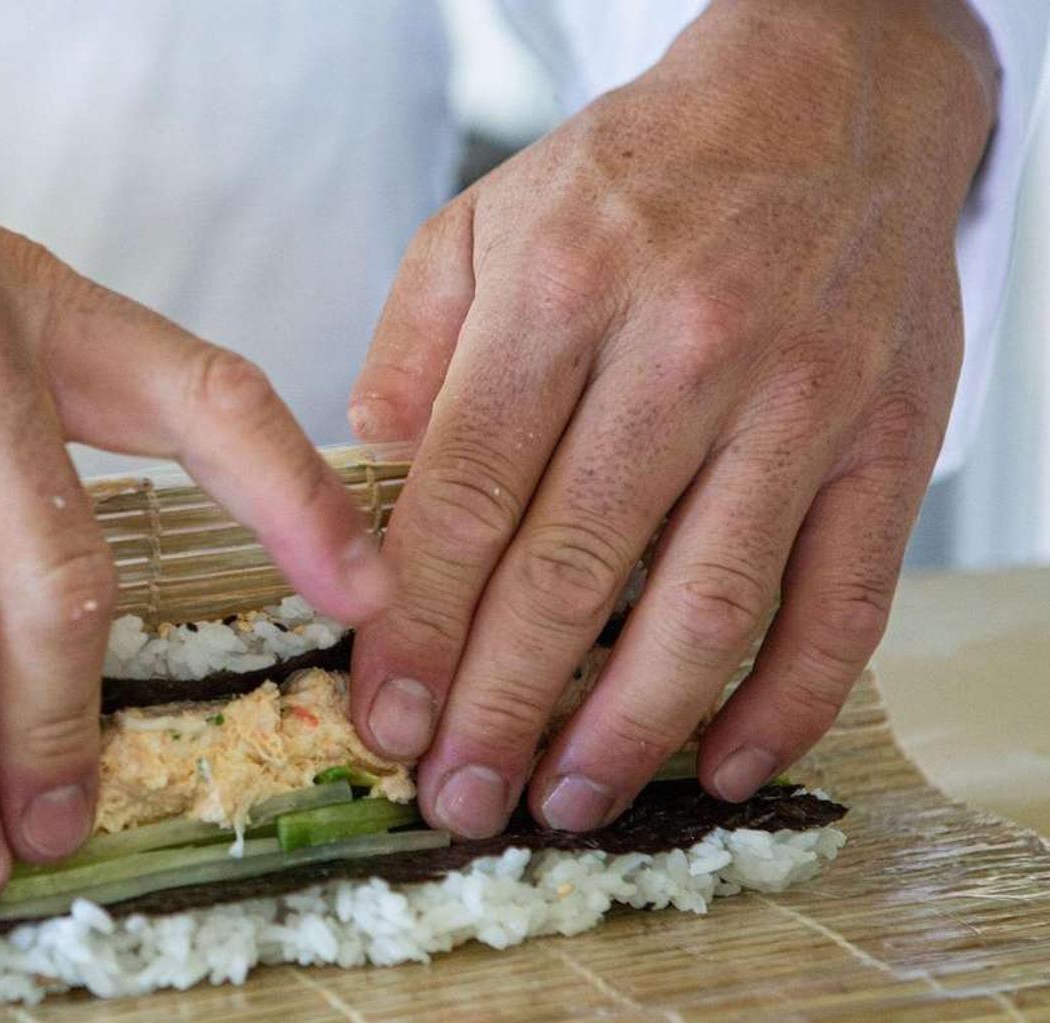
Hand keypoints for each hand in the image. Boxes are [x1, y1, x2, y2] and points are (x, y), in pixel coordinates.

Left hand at [345, 0, 996, 837]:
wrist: (823, 95)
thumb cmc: (633, 179)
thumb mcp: (481, 226)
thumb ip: (412, 358)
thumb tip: (362, 493)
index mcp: (558, 295)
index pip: (465, 495)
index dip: (416, 624)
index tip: (382, 717)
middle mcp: (681, 352)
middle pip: (574, 569)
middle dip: (501, 705)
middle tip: (455, 798)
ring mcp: (797, 401)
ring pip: (707, 605)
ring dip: (629, 729)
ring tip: (564, 803)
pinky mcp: (886, 441)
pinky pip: (843, 599)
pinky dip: (789, 700)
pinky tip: (724, 765)